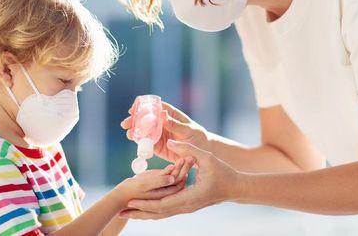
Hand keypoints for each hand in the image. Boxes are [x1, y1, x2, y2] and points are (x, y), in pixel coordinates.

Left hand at [119, 140, 237, 219]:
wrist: (236, 188)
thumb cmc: (224, 172)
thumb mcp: (207, 157)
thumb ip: (188, 149)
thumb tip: (171, 141)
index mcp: (190, 198)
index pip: (163, 204)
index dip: (146, 203)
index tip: (131, 202)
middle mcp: (186, 206)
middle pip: (159, 214)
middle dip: (139, 213)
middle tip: (121, 213)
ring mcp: (187, 208)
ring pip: (162, 214)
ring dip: (144, 214)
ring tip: (127, 214)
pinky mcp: (187, 205)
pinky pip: (167, 210)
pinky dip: (154, 211)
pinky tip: (144, 210)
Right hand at [121, 101, 210, 162]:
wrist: (201, 154)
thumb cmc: (198, 138)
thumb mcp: (188, 130)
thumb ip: (175, 124)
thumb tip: (162, 114)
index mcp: (171, 115)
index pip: (155, 107)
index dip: (143, 106)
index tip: (134, 108)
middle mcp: (163, 123)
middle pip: (145, 119)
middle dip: (134, 120)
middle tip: (125, 123)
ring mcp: (159, 135)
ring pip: (144, 131)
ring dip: (135, 131)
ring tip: (129, 134)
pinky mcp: (158, 146)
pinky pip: (147, 143)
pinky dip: (140, 142)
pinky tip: (134, 141)